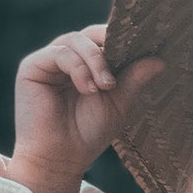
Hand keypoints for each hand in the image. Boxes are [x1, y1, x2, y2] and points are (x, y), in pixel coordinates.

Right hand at [9, 24, 163, 192]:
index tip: (143, 46)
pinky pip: (60, 54)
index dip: (120, 39)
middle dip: (109, 46)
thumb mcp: (118, 103)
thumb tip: (160, 59)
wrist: (61, 159)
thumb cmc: (88, 133)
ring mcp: (48, 60)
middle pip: (90, 34)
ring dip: (96, 60)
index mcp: (85, 63)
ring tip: (105, 86)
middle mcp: (66, 58)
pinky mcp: (32, 66)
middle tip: (121, 68)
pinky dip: (78, 68)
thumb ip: (134, 79)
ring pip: (76, 40)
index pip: (103, 38)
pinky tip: (88, 89)